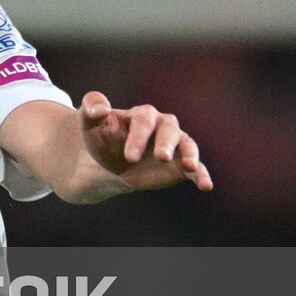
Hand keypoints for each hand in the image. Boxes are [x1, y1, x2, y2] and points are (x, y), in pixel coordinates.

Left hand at [79, 91, 212, 192]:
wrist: (108, 161)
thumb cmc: (101, 137)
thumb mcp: (89, 122)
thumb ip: (92, 109)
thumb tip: (101, 109)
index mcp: (142, 114)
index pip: (143, 121)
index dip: (138, 137)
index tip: (129, 156)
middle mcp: (163, 126)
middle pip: (169, 130)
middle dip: (165, 143)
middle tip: (160, 157)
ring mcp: (175, 145)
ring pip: (187, 145)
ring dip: (190, 155)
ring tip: (190, 166)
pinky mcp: (180, 164)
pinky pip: (196, 168)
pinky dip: (202, 175)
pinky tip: (206, 186)